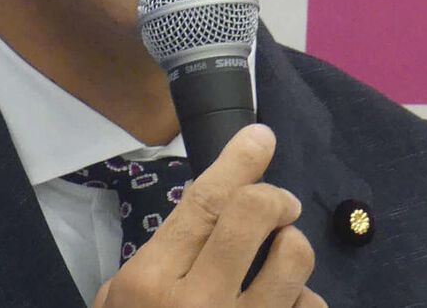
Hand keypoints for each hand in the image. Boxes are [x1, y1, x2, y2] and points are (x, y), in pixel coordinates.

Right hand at [92, 124, 325, 307]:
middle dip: (273, 196)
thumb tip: (220, 201)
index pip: (205, 201)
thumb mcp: (123, 302)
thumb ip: (167, 256)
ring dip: (293, 249)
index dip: (239, 160)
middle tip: (277, 203)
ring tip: (282, 258)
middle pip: (253, 215)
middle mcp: (198, 305)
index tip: (260, 136)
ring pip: (294, 261)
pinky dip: (303, 302)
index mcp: (151, 284)